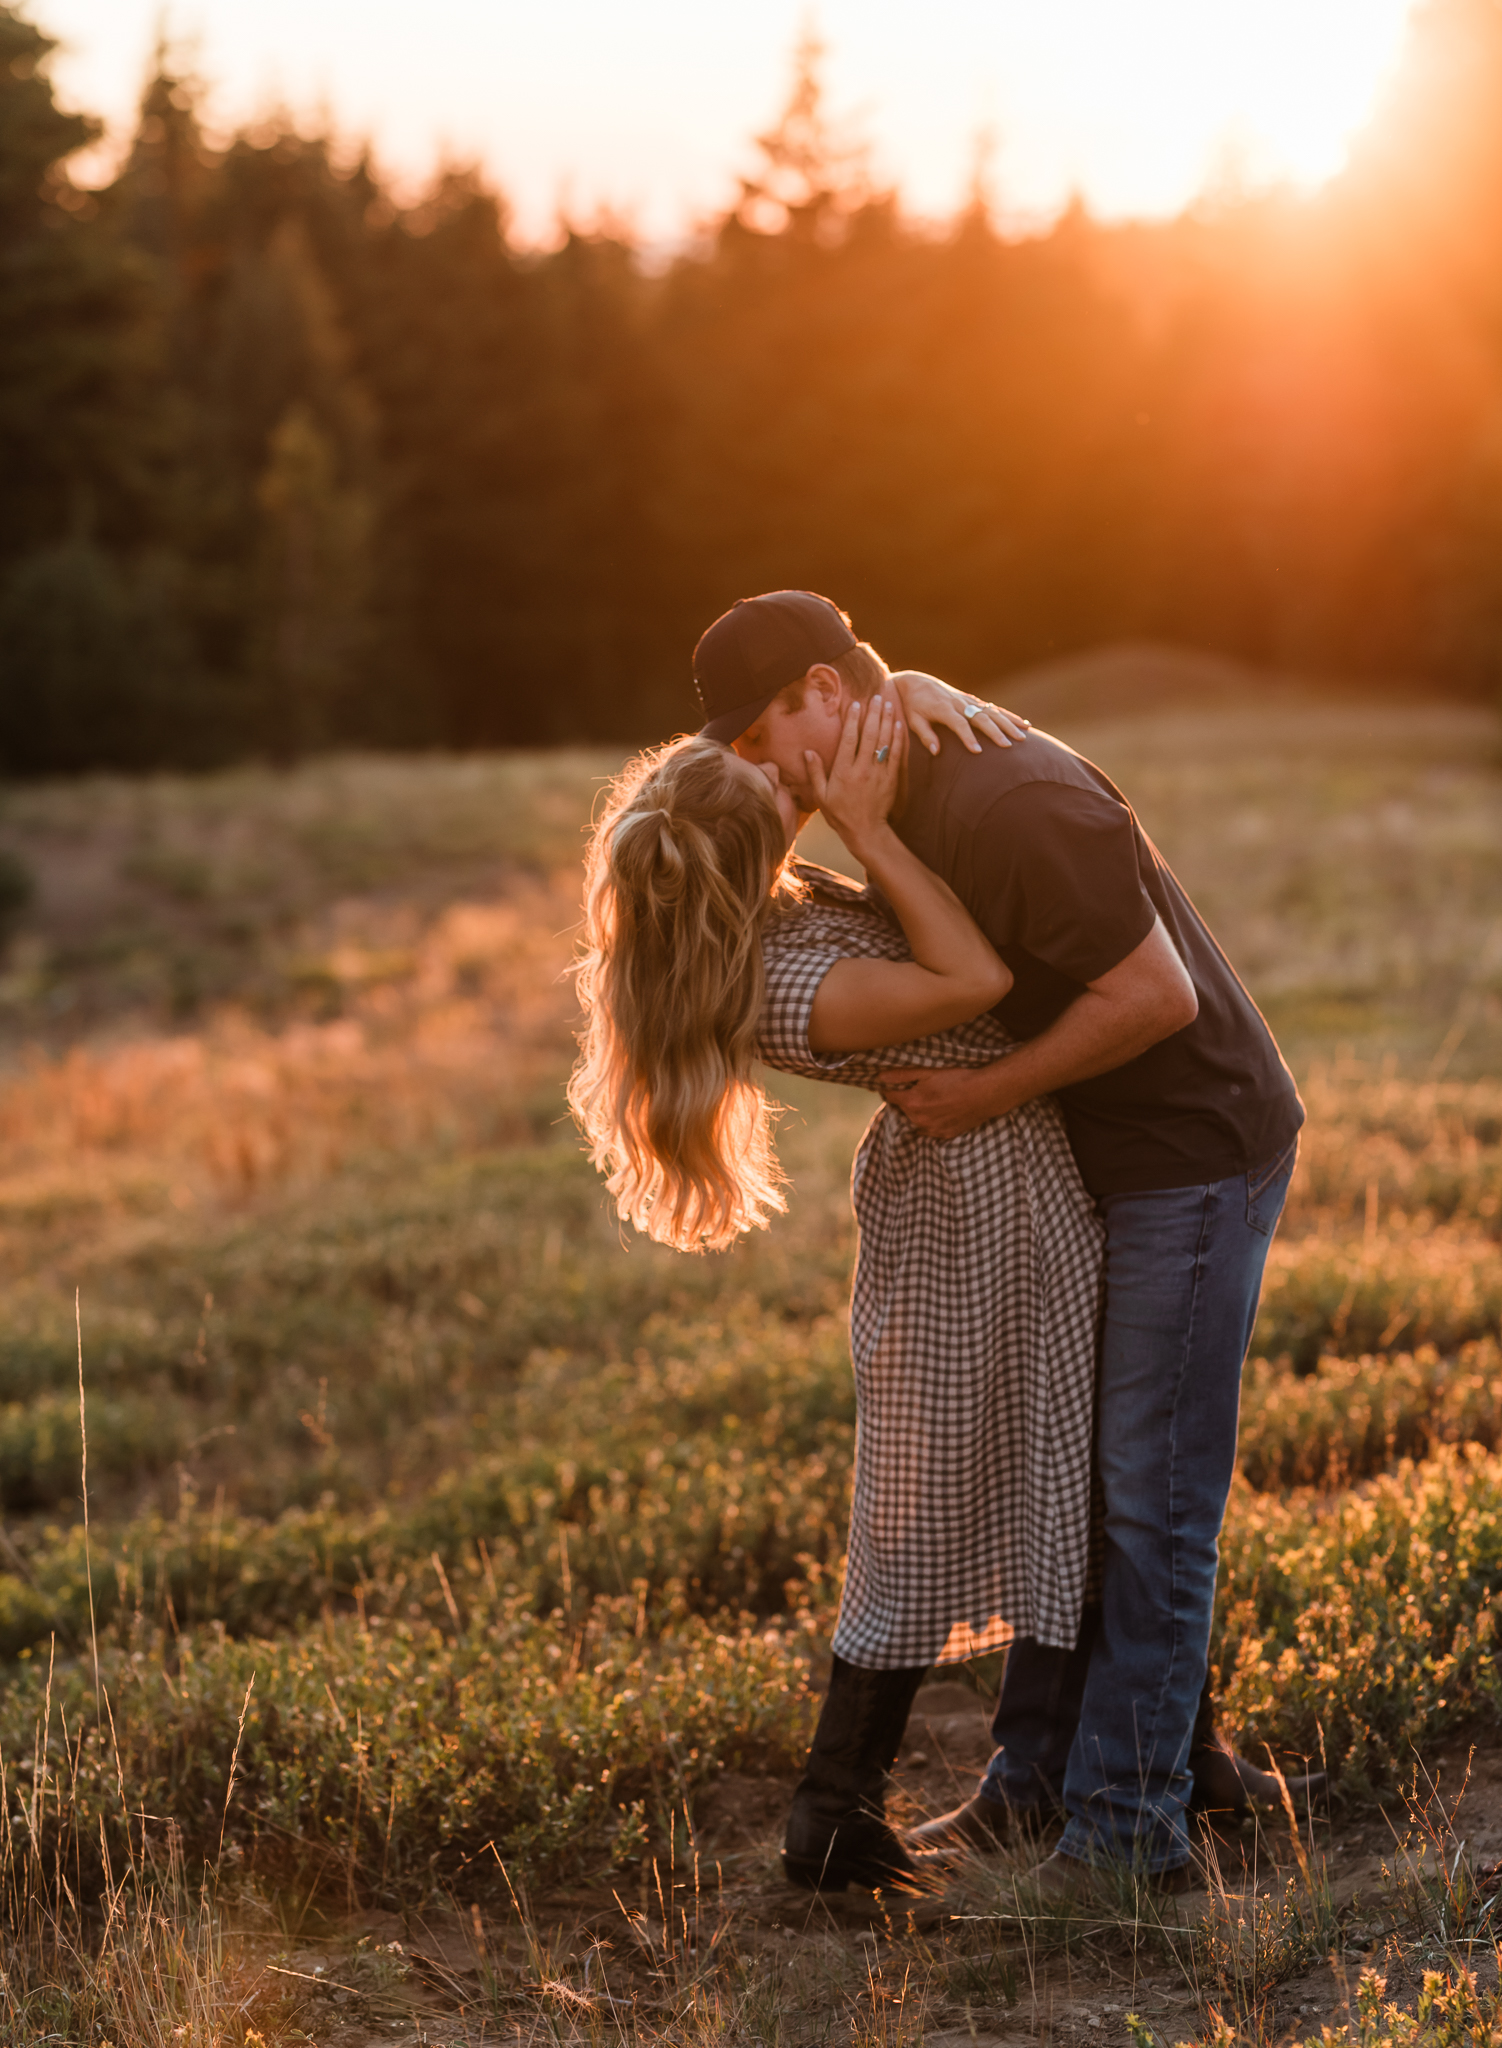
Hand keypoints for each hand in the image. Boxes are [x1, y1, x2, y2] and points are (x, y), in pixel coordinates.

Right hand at [805, 695, 905, 852]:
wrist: (865, 831)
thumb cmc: (840, 814)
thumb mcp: (821, 796)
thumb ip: (814, 772)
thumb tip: (807, 752)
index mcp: (843, 772)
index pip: (849, 740)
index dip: (852, 720)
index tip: (855, 704)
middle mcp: (861, 770)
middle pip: (869, 735)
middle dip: (872, 714)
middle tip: (875, 696)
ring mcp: (878, 774)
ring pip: (884, 742)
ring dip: (886, 720)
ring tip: (887, 703)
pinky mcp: (891, 779)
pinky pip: (896, 755)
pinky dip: (897, 738)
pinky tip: (898, 724)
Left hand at [877, 1065, 1010, 1139]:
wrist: (985, 1093)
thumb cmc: (956, 1078)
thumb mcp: (927, 1071)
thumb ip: (901, 1075)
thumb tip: (879, 1077)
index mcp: (911, 1102)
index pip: (888, 1097)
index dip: (889, 1088)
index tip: (893, 1083)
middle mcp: (918, 1120)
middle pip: (901, 1109)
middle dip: (905, 1099)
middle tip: (919, 1088)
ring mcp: (931, 1130)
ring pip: (915, 1120)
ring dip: (917, 1111)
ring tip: (933, 1098)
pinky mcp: (944, 1135)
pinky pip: (929, 1128)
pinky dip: (930, 1120)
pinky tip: (942, 1109)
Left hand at [887, 671, 1030, 756]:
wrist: (915, 682)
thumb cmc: (912, 706)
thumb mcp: (912, 720)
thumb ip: (925, 735)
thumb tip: (936, 752)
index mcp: (943, 708)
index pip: (959, 724)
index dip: (968, 737)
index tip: (977, 752)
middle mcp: (959, 703)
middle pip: (981, 717)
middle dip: (995, 732)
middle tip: (1008, 746)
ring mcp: (968, 700)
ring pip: (992, 712)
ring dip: (1008, 724)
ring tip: (1023, 736)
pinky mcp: (973, 700)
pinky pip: (994, 708)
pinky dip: (1010, 716)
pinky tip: (1024, 724)